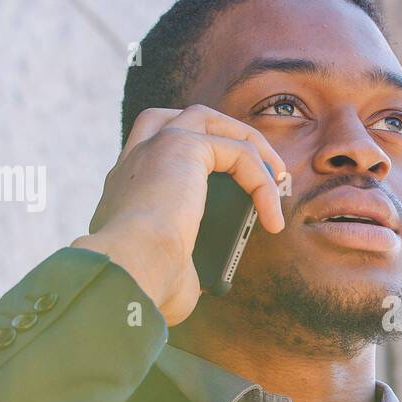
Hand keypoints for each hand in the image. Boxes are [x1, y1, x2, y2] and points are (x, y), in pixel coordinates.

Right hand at [73, 104, 285, 325]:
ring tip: (277, 178)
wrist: (129, 271)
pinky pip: (239, 152)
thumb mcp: (167, 272)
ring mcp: (154, 148)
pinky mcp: (182, 147)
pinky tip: (272, 216)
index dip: (193, 165)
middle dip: (221, 133)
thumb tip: (203, 277)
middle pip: (175, 119)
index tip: (227, 195)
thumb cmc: (144, 283)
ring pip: (207, 119)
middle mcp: (133, 162)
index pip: (153, 157)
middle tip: (256, 167)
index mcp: (125, 192)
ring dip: (248, 142)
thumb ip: (184, 264)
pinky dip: (262, 182)